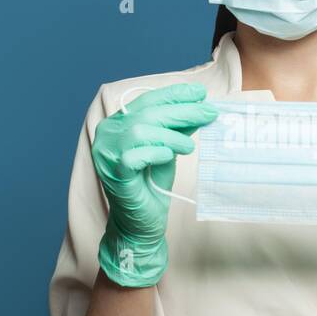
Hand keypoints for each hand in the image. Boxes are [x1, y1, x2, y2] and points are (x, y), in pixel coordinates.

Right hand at [93, 83, 217, 286]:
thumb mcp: (168, 149)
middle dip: (183, 111)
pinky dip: (154, 153)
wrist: (140, 222)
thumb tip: (201, 108)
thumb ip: (178, 128)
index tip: (201, 93)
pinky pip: (133, 156)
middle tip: (209, 113)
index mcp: (119, 123)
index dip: (175, 95)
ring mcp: (106, 153)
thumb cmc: (152, 184)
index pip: (148, 101)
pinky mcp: (113, 173)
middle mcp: (108, 134)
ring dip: (171, 135)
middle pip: (148, 113)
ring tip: (189, 146)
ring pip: (141, 130)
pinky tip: (169, 156)